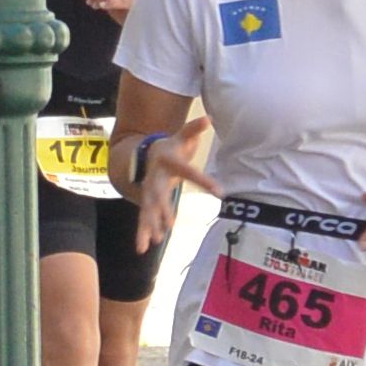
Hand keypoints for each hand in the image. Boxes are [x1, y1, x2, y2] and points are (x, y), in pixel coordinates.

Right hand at [127, 134, 219, 254]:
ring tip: (153, 242)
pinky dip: (145, 231)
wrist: (148, 153)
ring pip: (147, 210)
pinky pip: (145, 217)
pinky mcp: (147, 200)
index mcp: (169, 162)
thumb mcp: (181, 136)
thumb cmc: (171, 147)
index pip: (189, 172)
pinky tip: (146, 247)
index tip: (220, 192)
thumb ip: (193, 129)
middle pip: (158, 194)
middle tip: (170, 225)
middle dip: (162, 210)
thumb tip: (208, 118)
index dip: (204, 181)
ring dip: (150, 226)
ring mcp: (149, 190)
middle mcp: (156, 177)